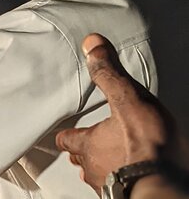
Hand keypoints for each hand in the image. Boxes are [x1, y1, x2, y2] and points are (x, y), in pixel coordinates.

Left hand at [55, 33, 173, 190]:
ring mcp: (113, 187)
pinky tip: (135, 176)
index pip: (66, 140)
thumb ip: (109, 75)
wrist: (166, 188)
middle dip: (83, 154)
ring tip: (110, 163)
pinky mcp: (134, 196)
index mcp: (90, 145)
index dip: (66, 135)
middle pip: (81, 161)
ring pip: (100, 178)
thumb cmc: (147, 149)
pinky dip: (125, 181)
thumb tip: (92, 45)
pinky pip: (121, 189)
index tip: (64, 133)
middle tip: (86, 148)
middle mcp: (97, 169)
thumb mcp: (127, 101)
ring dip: (103, 170)